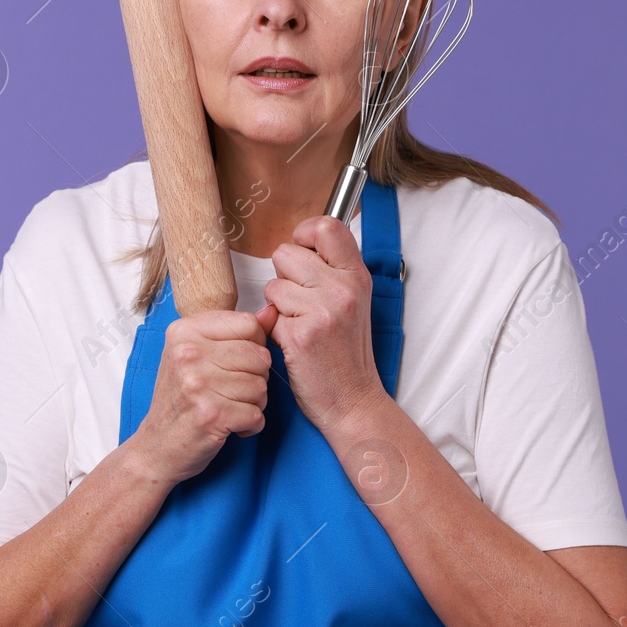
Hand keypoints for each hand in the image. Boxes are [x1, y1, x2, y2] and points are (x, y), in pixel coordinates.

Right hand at [131, 309, 273, 484]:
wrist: (157, 446)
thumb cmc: (180, 400)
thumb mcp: (198, 356)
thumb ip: (235, 332)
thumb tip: (271, 312)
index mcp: (185, 331)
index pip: (249, 324)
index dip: (254, 346)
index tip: (236, 363)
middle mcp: (189, 354)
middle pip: (259, 356)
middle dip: (256, 379)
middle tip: (231, 392)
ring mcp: (198, 384)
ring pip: (261, 386)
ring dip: (254, 404)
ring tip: (228, 407)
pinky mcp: (211, 414)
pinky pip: (257, 414)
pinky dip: (251, 425)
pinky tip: (230, 425)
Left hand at [258, 214, 386, 433]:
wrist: (353, 400)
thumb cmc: (348, 354)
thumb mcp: (354, 303)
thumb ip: (333, 271)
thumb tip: (302, 245)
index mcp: (357, 276)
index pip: (327, 225)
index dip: (305, 234)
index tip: (303, 253)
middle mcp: (343, 288)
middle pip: (286, 253)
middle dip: (284, 277)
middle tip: (301, 303)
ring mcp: (322, 311)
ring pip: (273, 285)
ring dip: (278, 306)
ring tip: (299, 325)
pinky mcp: (300, 334)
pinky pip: (269, 315)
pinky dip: (275, 330)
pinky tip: (294, 344)